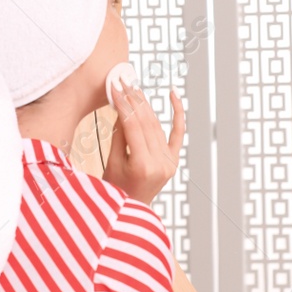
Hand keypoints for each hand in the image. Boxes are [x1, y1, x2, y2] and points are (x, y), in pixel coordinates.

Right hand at [103, 83, 184, 204]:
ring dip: (146, 105)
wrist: (131, 209)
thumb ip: (119, 135)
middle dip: (133, 100)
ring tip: (135, 88)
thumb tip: (122, 108)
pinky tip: (174, 95)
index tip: (115, 89)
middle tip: (123, 82)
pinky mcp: (174, 161)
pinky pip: (178, 133)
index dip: (123, 105)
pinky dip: (177, 113)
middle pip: (146, 123)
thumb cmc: (116, 190)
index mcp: (143, 166)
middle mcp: (161, 163)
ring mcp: (170, 162)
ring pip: (157, 126)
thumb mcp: (112, 162)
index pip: (132, 126)